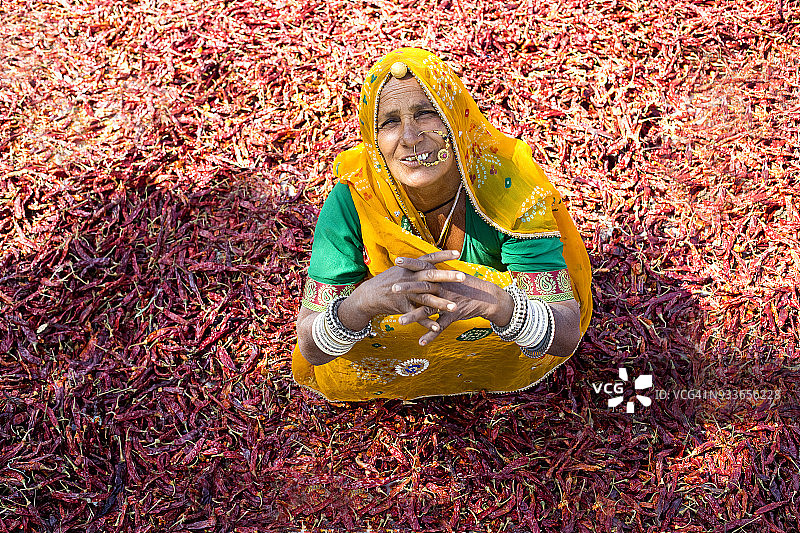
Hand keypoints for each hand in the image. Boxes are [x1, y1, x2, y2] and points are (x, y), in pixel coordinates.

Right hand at [337, 250, 467, 333]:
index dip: (443, 255)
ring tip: (455, 307)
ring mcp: (405, 293)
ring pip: (425, 298)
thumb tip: (431, 260)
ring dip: (440, 304)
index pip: (429, 258)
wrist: (368, 295)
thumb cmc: (387, 281)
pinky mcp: (402, 307)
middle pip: (430, 276)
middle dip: (447, 277)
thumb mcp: (400, 269)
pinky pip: (416, 316)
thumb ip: (416, 266)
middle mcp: (409, 278)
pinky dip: (426, 323)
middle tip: (464, 277)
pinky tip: (437, 328)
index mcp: (410, 267)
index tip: (459, 253)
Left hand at [390, 253, 513, 345]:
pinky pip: (440, 327)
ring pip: (428, 310)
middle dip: (407, 288)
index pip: (424, 267)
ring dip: (413, 317)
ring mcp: (448, 302)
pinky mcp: (454, 315)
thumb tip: (425, 265)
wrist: (487, 297)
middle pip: (422, 287)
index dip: (410, 263)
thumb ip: (438, 273)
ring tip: (399, 322)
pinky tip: (421, 343)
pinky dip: (431, 335)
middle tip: (391, 289)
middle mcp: (444, 288)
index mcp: (442, 277)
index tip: (395, 260)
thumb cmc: (468, 285)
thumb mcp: (453, 275)